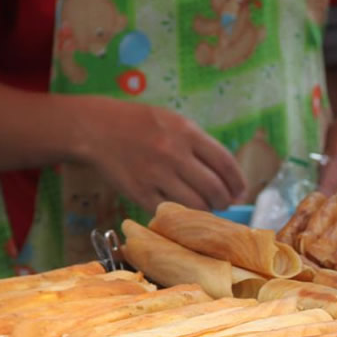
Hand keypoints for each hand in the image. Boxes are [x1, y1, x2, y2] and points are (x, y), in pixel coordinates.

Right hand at [70, 96, 245, 211]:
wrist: (95, 129)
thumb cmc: (139, 124)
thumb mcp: (174, 121)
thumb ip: (199, 144)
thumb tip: (227, 176)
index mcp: (186, 133)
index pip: (225, 163)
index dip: (238, 182)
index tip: (241, 191)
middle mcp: (174, 154)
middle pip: (214, 189)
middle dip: (224, 200)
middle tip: (223, 203)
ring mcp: (156, 174)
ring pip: (195, 205)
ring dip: (206, 211)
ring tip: (205, 207)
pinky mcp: (139, 192)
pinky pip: (170, 212)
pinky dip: (180, 215)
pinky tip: (182, 211)